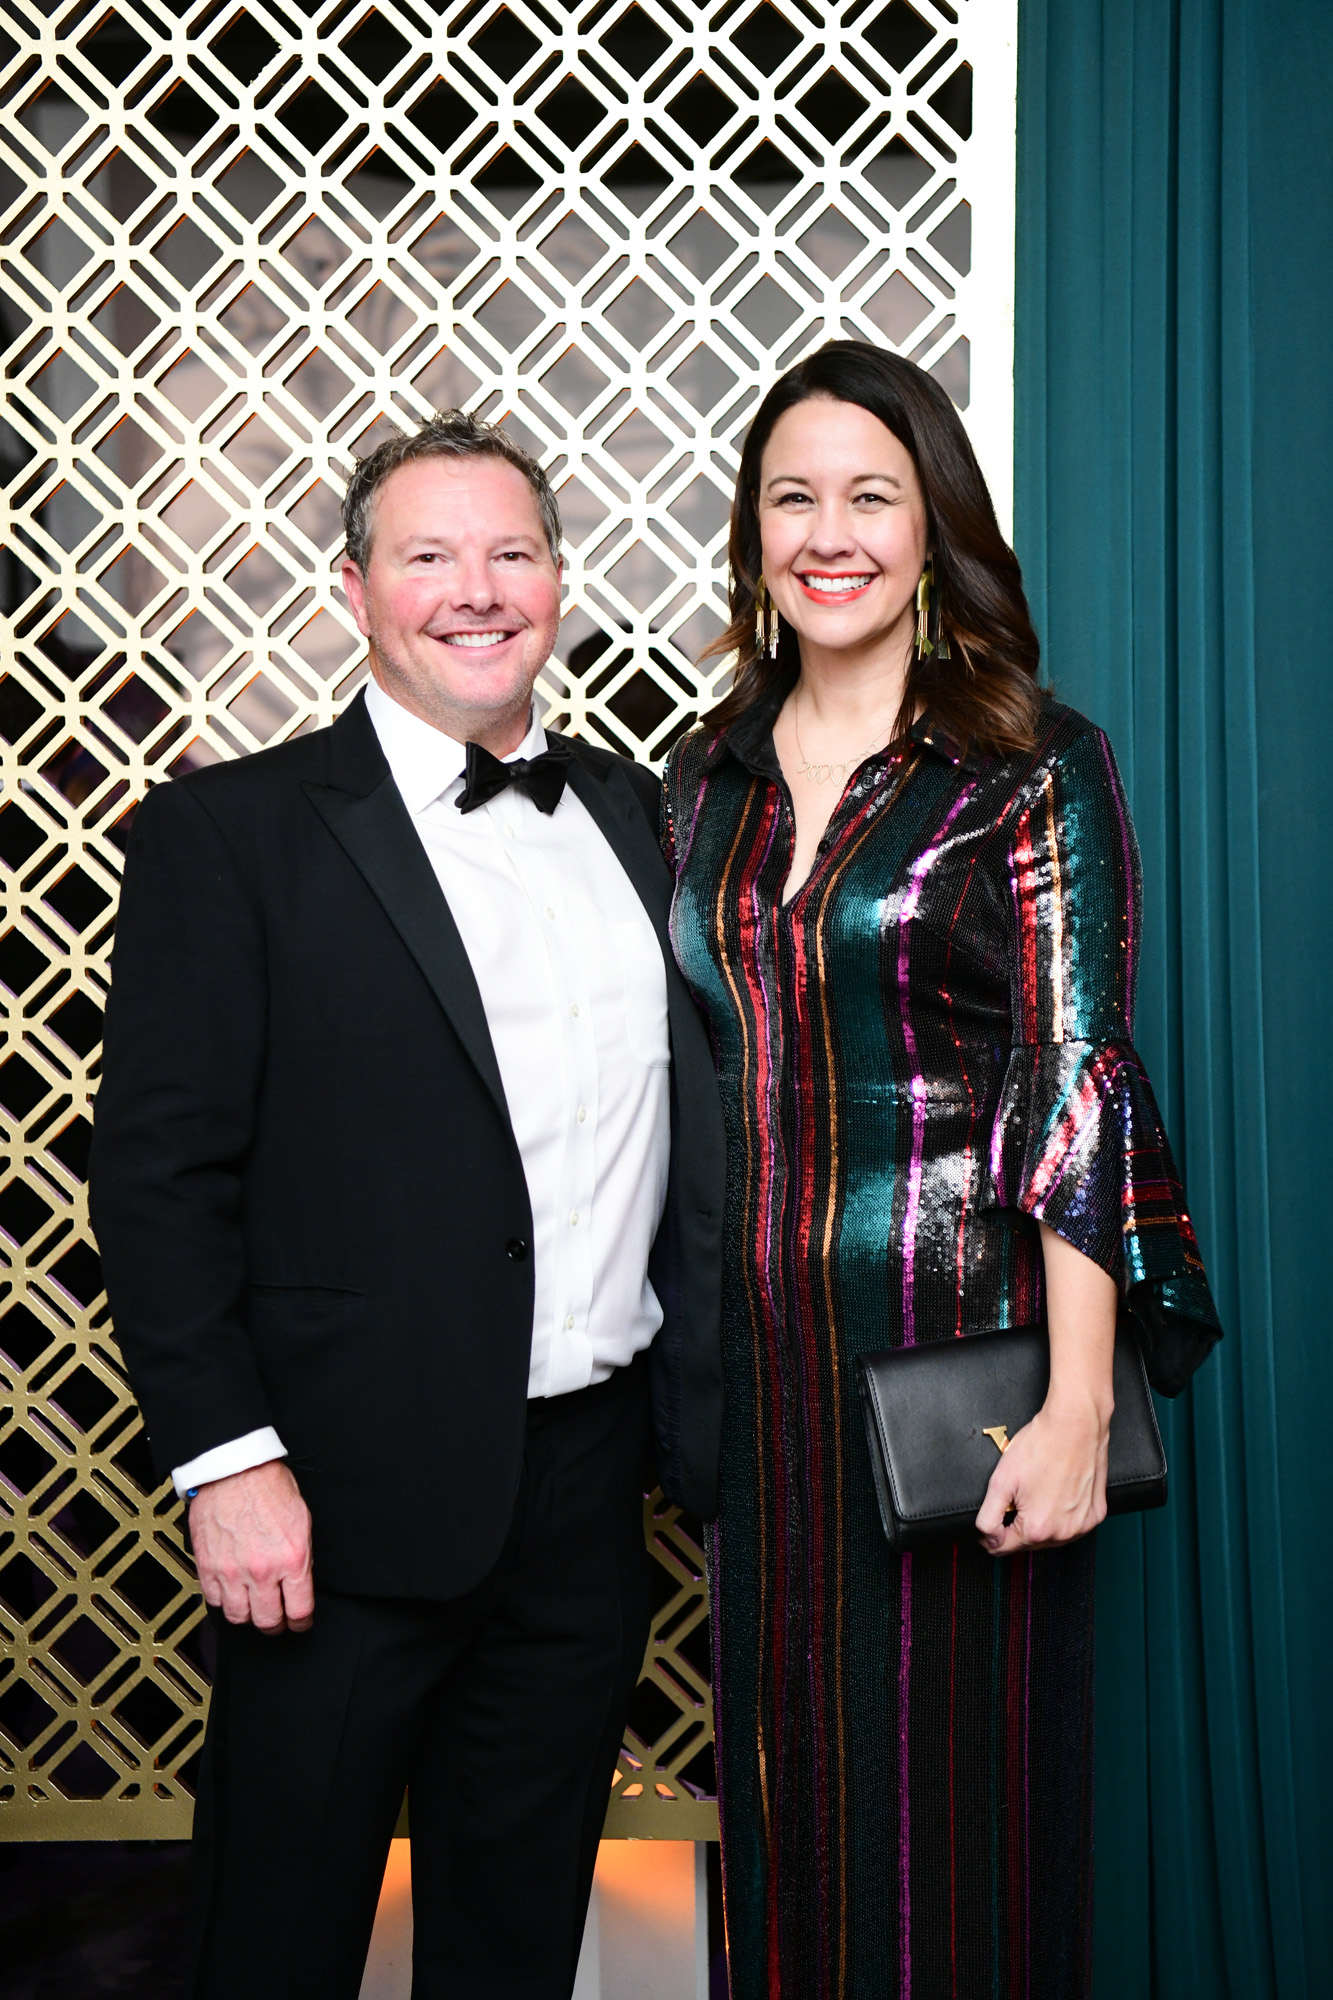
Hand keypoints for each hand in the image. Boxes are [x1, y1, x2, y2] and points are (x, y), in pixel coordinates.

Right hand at [188, 1460, 313, 1633]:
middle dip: (275, 1624)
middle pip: (267, 1621)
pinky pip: (214, 1601)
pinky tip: (231, 1592)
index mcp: (292, 1558)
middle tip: (276, 1620)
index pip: (299, 1611)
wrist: (234, 1469)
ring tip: (253, 1608)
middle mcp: (262, 1570)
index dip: (300, 1622)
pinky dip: (223, 1601)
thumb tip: (300, 1582)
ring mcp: (232, 1571)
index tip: (299, 1622)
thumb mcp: (302, 1520)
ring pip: (238, 1616)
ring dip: (247, 1615)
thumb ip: (301, 1557)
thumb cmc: (268, 1486)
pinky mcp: (207, 1567)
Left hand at [974, 1391, 1109, 1556]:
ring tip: (1037, 1492)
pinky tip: (1056, 1495)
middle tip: (1016, 1496)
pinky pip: (1073, 1525)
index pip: (1004, 1547)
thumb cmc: (1040, 1447)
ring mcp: (1083, 1525)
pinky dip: (1062, 1515)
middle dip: (1017, 1525)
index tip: (991, 1520)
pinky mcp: (1096, 1514)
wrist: (1074, 1425)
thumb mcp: (1000, 1482)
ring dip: (1040, 1522)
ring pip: (1051, 1536)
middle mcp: (1064, 1533)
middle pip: (1028, 1543)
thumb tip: (989, 1539)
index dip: (991, 1534)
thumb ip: (988, 1518)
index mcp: (1037, 1528)